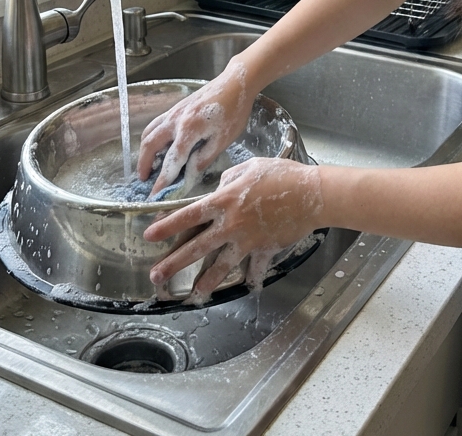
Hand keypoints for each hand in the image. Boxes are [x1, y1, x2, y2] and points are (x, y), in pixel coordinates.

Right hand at [137, 59, 255, 193]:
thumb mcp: (223, 140)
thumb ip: (203, 158)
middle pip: (150, 144)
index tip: (155, 195)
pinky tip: (158, 145)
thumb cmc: (233, 111)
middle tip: (144, 180)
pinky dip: (151, 137)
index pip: (171, 160)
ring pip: (149, 131)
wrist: (235, 83)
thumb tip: (188, 175)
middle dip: (143, 164)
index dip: (162, 180)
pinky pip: (156, 124)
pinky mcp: (176, 107)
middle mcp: (176, 119)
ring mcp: (173, 111)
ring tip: (147, 165)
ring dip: (144, 150)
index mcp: (189, 129)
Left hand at [143, 157, 323, 300]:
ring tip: (192, 295)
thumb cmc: (281, 175)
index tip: (149, 235)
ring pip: (221, 266)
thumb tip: (219, 186)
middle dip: (173, 263)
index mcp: (224, 200)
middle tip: (156, 275)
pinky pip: (255, 269)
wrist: (311, 194)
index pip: (188, 215)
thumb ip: (229, 179)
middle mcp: (231, 224)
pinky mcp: (265, 250)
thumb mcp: (250, 167)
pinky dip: (252, 279)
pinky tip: (248, 287)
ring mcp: (247, 240)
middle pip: (196, 247)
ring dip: (205, 282)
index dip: (167, 226)